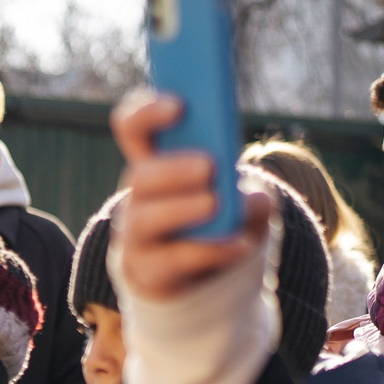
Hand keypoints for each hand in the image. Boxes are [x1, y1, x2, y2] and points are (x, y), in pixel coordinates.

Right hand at [109, 90, 276, 302]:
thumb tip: (251, 197)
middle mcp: (138, 198)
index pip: (132, 127)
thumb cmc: (214, 223)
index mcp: (155, 164)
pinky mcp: (148, 272)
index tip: (179, 104)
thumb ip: (247, 192)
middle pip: (139, 177)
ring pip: (144, 219)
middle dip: (172, 169)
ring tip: (214, 204)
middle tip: (209, 166)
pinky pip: (171, 261)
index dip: (146, 111)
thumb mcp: (235, 199)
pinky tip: (239, 245)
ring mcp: (137, 237)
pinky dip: (209, 251)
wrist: (200, 279)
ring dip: (181, 208)